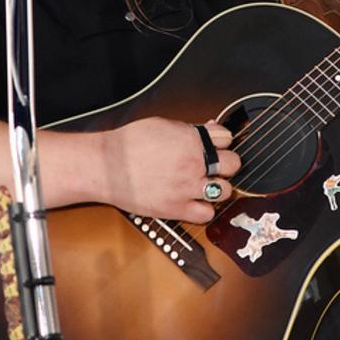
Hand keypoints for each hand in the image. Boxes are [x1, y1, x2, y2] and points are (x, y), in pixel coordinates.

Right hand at [100, 116, 240, 222]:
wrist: (106, 166)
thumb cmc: (128, 143)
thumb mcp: (162, 125)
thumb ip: (189, 129)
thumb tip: (208, 128)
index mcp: (190, 139)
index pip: (226, 137)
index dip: (221, 141)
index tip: (216, 146)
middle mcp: (193, 163)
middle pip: (233, 164)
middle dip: (226, 163)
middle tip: (216, 166)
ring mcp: (187, 187)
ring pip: (225, 191)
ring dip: (219, 187)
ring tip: (206, 185)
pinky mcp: (176, 209)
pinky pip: (207, 214)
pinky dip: (204, 210)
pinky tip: (195, 201)